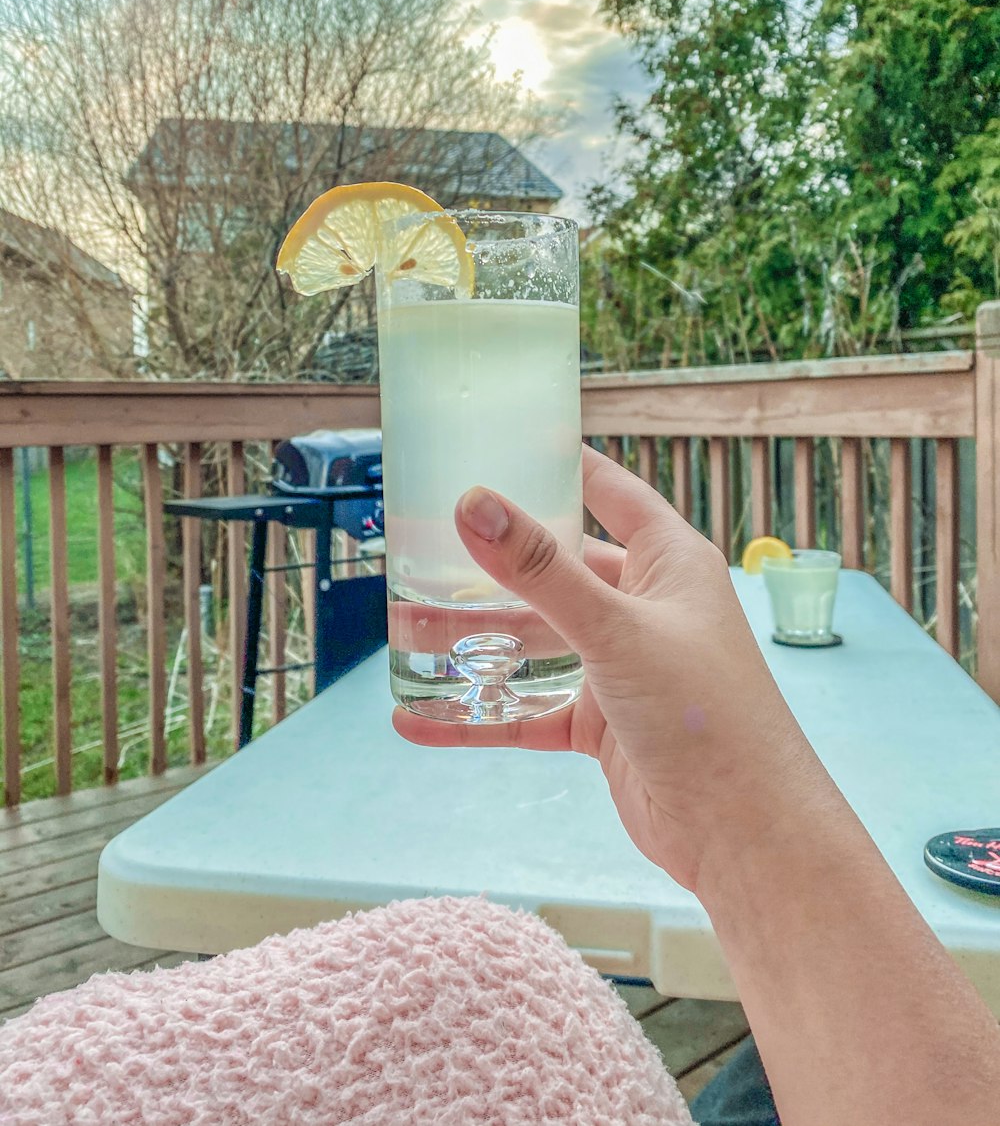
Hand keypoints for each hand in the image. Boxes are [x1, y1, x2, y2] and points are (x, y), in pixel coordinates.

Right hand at [393, 446, 816, 894]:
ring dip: (478, 640)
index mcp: (668, 562)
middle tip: (424, 542)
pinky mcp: (600, 722)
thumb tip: (474, 505)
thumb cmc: (705, 713)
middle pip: (557, 568)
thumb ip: (541, 571)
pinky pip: (528, 708)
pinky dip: (480, 713)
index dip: (562, 463)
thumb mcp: (616, 629)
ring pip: (535, 640)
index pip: (610, 491)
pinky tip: (418, 719)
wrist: (743, 833)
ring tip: (405, 629)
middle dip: (496, 561)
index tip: (504, 440)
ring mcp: (620, 665)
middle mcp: (644, 606)